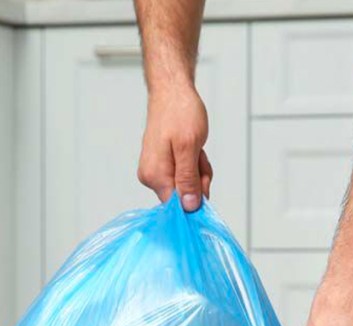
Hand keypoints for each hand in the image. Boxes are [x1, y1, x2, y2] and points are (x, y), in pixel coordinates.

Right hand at [138, 85, 211, 210]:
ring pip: (187, 186)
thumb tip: (189, 207)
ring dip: (198, 170)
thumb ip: (188, 179)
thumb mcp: (189, 147)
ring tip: (196, 149)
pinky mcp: (163, 165)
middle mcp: (151, 177)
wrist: (172, 91)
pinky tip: (193, 149)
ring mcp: (157, 171)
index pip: (176, 207)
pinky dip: (194, 164)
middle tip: (199, 157)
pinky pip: (185, 175)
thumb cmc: (179, 112)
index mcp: (154, 176)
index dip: (194, 199)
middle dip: (198, 180)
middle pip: (183, 197)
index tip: (201, 180)